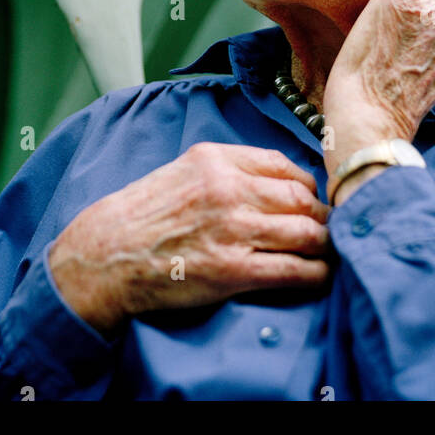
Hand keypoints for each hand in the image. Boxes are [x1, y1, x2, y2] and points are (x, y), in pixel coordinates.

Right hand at [48, 142, 331, 335]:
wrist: (107, 255)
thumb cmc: (143, 215)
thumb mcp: (183, 171)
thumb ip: (226, 170)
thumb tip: (273, 182)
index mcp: (215, 160)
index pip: (283, 164)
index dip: (306, 184)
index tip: (311, 198)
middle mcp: (228, 189)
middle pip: (300, 197)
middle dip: (320, 214)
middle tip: (327, 227)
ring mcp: (233, 230)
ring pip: (305, 232)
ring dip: (323, 243)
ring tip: (326, 251)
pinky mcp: (233, 271)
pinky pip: (292, 270)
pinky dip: (315, 274)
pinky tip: (319, 275)